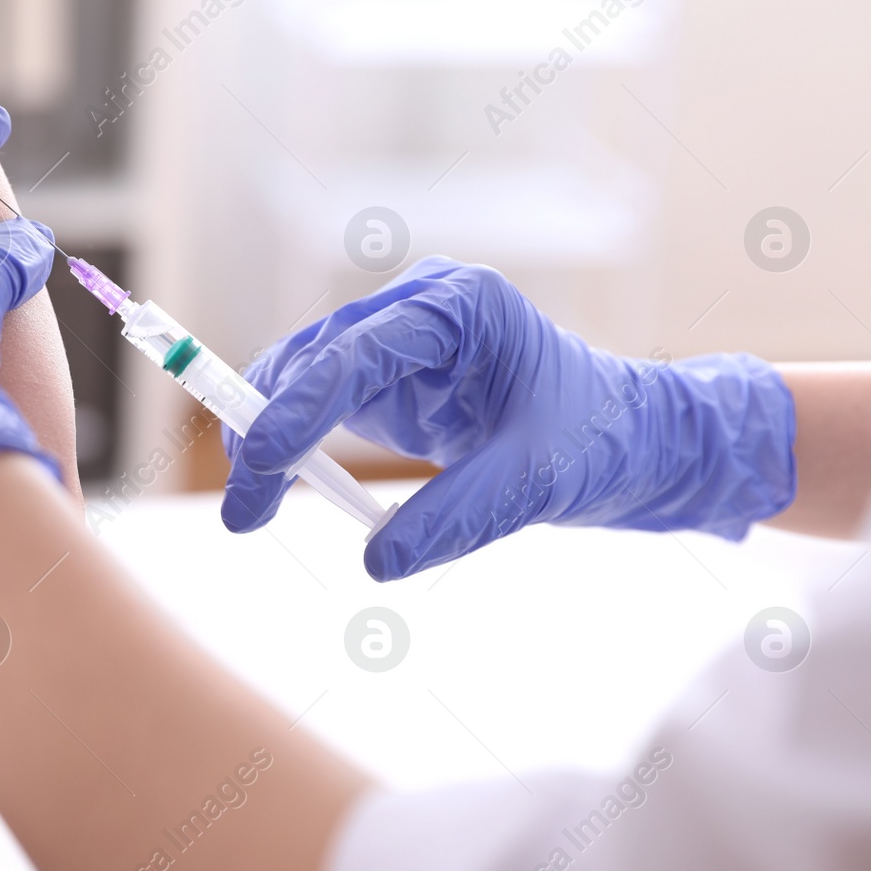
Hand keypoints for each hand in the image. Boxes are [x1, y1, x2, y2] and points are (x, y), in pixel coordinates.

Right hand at [222, 258, 795, 578]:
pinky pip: (321, 406)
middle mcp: (418, 312)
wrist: (626, 439)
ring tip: (252, 507)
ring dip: (271, 438)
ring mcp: (398, 342)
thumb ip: (459, 516)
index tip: (259, 462)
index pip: (357, 351)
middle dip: (268, 428)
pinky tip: (278, 488)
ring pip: (304, 378)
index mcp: (460, 307)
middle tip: (244, 508)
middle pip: (313, 358)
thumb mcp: (536, 481)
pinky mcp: (388, 380)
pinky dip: (294, 445)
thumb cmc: (596, 440)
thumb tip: (376, 563)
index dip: (299, 407)